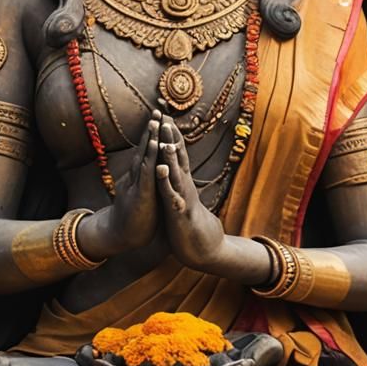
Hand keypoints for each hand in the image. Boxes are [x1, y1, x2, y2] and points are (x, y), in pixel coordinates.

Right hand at [78, 109, 160, 258]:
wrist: (121, 235)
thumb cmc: (135, 215)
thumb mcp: (142, 193)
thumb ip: (145, 181)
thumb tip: (150, 170)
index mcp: (140, 175)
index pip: (147, 151)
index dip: (153, 135)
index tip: (160, 118)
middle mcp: (137, 176)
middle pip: (145, 148)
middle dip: (151, 130)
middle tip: (158, 110)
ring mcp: (137, 184)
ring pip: (144, 157)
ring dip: (150, 139)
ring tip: (155, 122)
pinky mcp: (140, 196)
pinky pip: (147, 176)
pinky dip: (151, 161)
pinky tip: (156, 150)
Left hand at [155, 115, 225, 270]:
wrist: (205, 249)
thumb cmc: (191, 222)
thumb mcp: (184, 196)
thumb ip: (180, 181)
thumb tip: (176, 166)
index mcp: (182, 182)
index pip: (177, 155)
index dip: (171, 136)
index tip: (164, 116)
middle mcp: (185, 186)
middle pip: (178, 158)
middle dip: (171, 139)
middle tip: (166, 118)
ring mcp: (184, 198)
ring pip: (177, 175)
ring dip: (171, 159)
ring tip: (165, 142)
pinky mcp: (180, 214)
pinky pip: (172, 197)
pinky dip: (166, 185)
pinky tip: (161, 173)